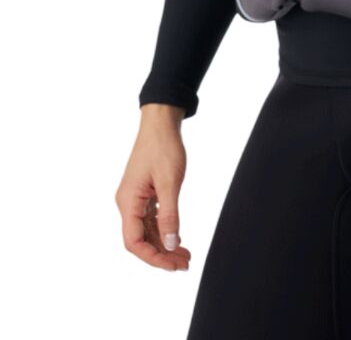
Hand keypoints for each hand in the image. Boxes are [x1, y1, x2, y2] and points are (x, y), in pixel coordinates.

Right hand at [115, 105, 192, 270]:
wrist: (161, 122)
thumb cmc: (164, 147)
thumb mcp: (171, 182)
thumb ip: (170, 214)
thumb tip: (171, 244)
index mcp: (128, 202)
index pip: (135, 242)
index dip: (153, 257)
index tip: (173, 265)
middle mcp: (127, 203)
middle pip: (140, 240)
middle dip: (162, 255)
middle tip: (185, 264)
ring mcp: (134, 198)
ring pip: (146, 231)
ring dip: (164, 244)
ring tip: (185, 256)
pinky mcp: (143, 193)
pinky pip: (150, 219)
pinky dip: (163, 230)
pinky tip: (177, 237)